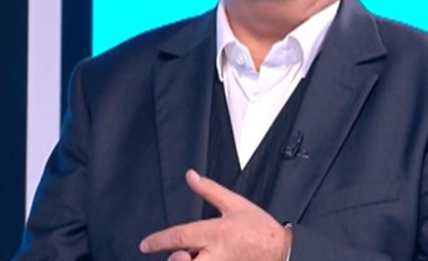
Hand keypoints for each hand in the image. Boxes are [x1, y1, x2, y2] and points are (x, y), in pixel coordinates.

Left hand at [140, 169, 291, 260]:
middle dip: (175, 260)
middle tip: (180, 254)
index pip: (180, 237)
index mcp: (216, 232)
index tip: (145, 245)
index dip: (158, 241)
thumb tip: (190, 176)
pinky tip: (203, 260)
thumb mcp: (234, 204)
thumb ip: (209, 190)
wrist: (282, 252)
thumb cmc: (260, 229)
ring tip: (196, 256)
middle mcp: (216, 254)